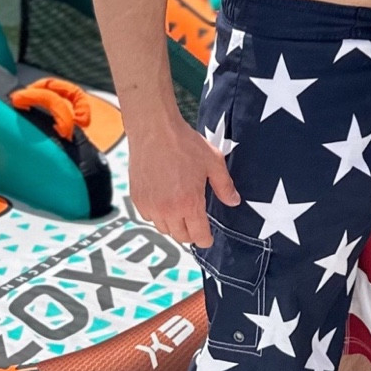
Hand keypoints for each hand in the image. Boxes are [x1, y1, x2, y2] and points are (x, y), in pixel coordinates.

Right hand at [127, 114, 238, 246]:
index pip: (198, 236)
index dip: (205, 240)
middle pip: (180, 236)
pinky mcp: (137, 199)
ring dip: (173, 224)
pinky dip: (157, 214)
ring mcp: (150, 205)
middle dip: (190, 233)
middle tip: (196, 222)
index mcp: (189, 203)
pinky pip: (148, 217)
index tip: (207, 238)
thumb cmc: (184, 144)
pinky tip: (164, 200)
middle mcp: (167, 209)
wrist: (154, 130)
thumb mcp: (213, 162)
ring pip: (163, 228)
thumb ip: (224, 186)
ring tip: (180, 209)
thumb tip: (234, 202)